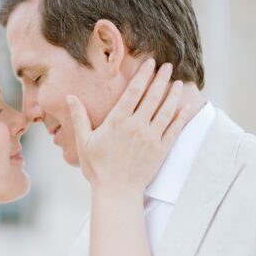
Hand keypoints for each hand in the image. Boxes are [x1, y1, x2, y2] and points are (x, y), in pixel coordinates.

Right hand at [68, 59, 197, 192]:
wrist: (116, 192)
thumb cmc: (98, 168)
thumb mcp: (84, 141)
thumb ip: (79, 117)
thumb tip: (69, 97)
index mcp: (118, 121)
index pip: (134, 91)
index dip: (143, 75)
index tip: (150, 63)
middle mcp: (136, 126)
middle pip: (153, 96)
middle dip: (161, 78)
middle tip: (168, 66)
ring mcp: (151, 138)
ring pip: (166, 110)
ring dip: (174, 94)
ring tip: (179, 83)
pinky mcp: (161, 150)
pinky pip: (174, 129)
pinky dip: (181, 117)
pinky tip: (186, 107)